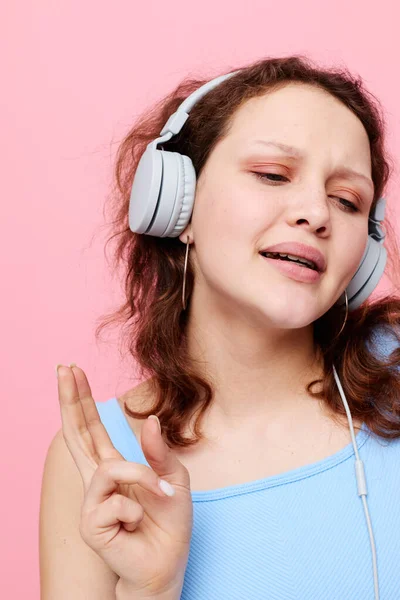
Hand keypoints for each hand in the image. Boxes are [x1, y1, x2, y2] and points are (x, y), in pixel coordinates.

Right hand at [57, 364, 192, 595]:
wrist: (168, 563)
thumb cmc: (168, 522)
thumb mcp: (173, 478)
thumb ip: (158, 450)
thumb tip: (148, 419)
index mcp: (114, 466)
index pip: (93, 428)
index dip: (82, 400)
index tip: (73, 371)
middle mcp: (98, 481)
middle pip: (76, 434)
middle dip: (71, 400)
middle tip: (64, 368)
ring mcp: (91, 502)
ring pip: (109, 470)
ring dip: (141, 478)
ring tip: (158, 496)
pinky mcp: (91, 524)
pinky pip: (115, 503)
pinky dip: (137, 510)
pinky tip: (137, 524)